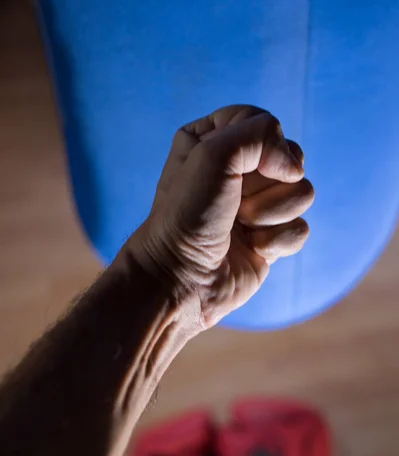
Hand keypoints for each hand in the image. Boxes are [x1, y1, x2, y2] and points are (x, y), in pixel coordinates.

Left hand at [127, 105, 313, 330]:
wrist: (181, 277)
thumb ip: (259, 134)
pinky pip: (300, 228)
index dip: (261, 145)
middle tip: (234, 202)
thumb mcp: (212, 154)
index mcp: (214, 140)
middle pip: (291, 158)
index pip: (263, 122)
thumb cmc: (187, 215)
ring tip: (239, 226)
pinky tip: (250, 248)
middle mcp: (238, 171)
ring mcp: (257, 205)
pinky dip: (275, 241)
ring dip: (270, 214)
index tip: (237, 170)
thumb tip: (294, 168)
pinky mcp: (272, 238)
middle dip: (266, 184)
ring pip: (303, 194)